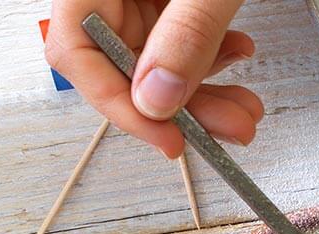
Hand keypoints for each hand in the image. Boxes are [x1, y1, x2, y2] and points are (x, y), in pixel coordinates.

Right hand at [44, 0, 263, 157]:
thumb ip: (184, 33)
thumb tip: (158, 100)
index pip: (74, 52)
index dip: (118, 104)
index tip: (167, 136)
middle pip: (121, 66)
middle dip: (179, 110)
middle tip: (225, 133)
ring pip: (155, 64)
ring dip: (203, 95)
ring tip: (244, 110)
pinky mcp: (164, 0)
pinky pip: (177, 41)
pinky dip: (209, 60)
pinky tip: (237, 56)